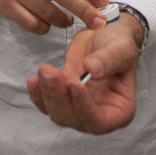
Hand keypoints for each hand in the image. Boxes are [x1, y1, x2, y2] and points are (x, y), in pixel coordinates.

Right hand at [0, 0, 108, 33]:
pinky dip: (45, 28)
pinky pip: (34, 25)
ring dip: (63, 21)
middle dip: (85, 10)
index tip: (104, 2)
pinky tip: (47, 23)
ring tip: (67, 21)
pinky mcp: (8, 6)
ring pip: (49, 13)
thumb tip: (97, 1)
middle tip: (98, 22)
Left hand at [27, 13, 141, 133]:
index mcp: (120, 110)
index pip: (99, 120)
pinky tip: (34, 80)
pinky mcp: (63, 96)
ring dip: (47, 94)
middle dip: (59, 98)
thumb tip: (91, 69)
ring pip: (58, 113)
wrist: (104, 34)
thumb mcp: (121, 48)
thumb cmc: (119, 44)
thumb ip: (108, 60)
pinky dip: (38, 93)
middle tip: (51, 74)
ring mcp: (79, 107)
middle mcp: (99, 114)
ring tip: (44, 70)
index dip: (84, 106)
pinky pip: (46, 103)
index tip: (74, 83)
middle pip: (74, 119)